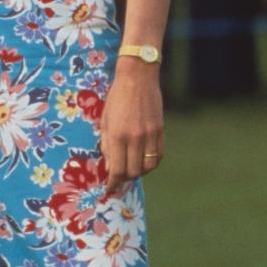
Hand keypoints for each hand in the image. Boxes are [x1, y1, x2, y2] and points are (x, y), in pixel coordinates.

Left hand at [99, 59, 164, 196]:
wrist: (138, 77)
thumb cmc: (117, 97)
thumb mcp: (105, 120)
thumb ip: (107, 145)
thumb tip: (109, 166)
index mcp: (118, 135)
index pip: (117, 170)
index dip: (113, 183)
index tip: (109, 189)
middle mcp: (135, 138)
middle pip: (133, 172)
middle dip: (124, 179)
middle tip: (119, 177)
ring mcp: (150, 135)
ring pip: (148, 167)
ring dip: (139, 172)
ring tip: (132, 169)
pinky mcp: (161, 131)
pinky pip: (158, 156)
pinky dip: (151, 163)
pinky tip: (144, 160)